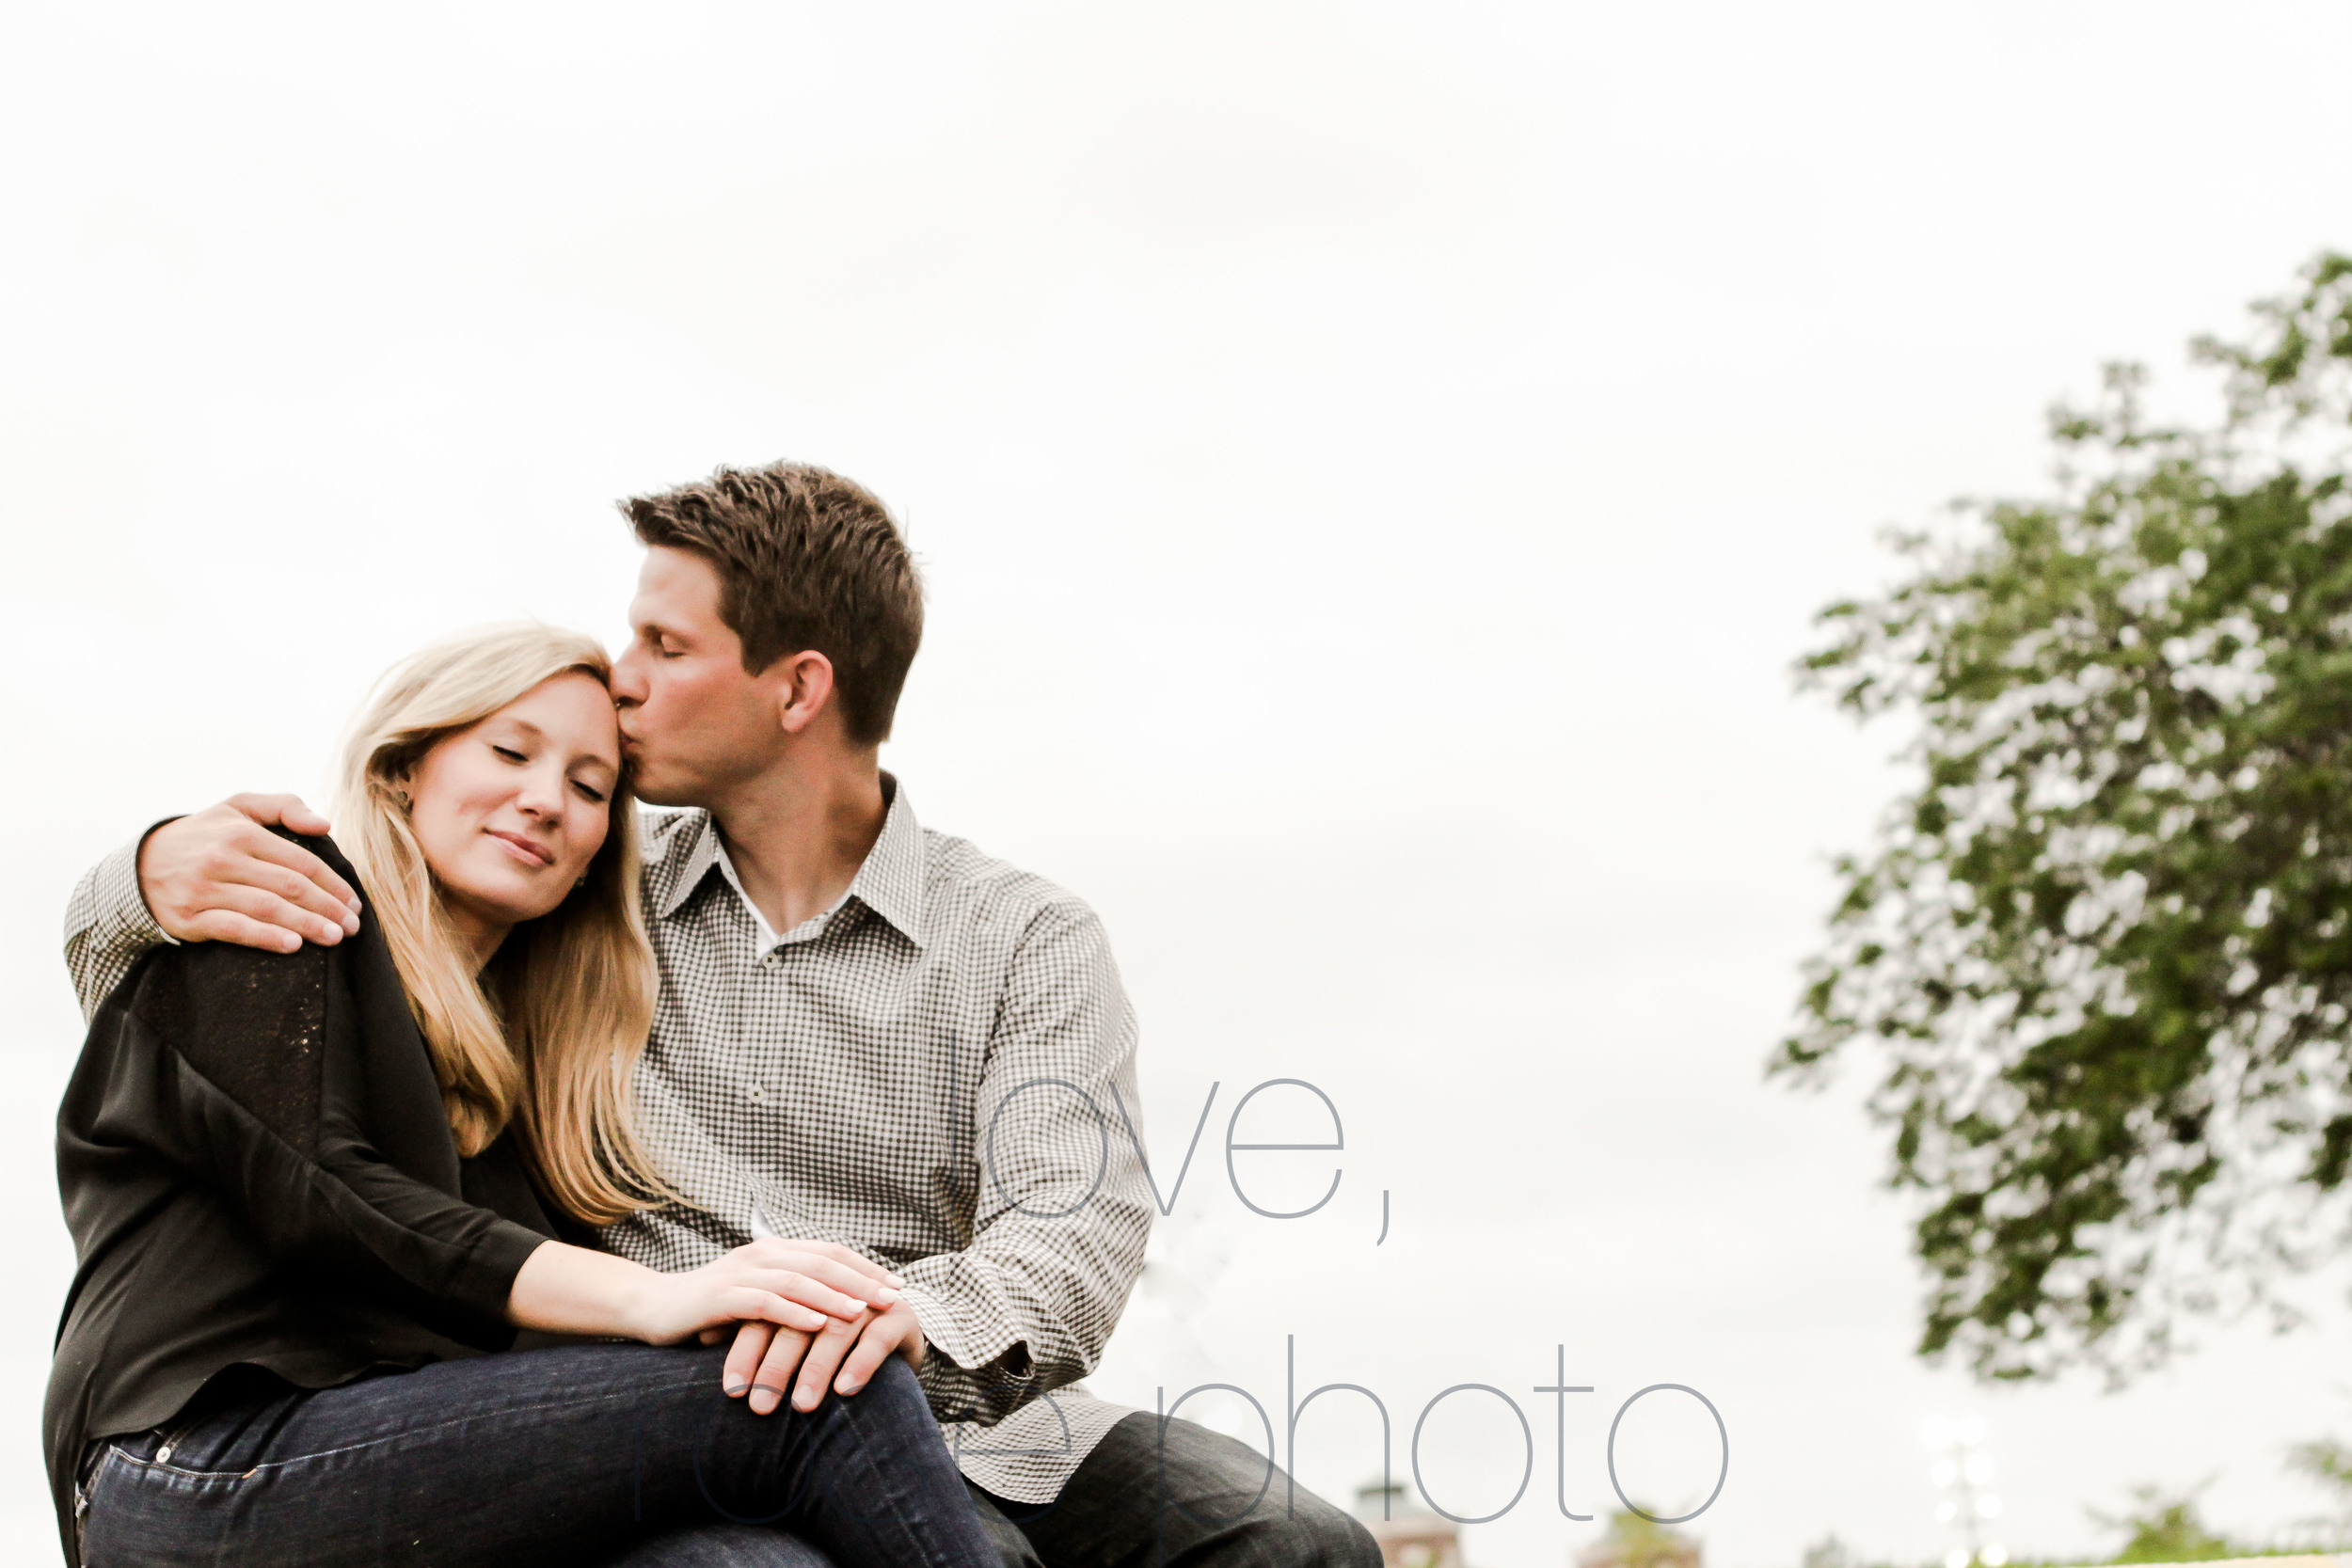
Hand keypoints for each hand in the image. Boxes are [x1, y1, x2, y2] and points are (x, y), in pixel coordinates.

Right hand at [138, 795, 362, 950]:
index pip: (300, 861)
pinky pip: (233, 929)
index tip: (354, 902)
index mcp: (241, 832)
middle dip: (327, 908)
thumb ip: (283, 807)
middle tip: (352, 926)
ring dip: (306, 925)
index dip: (333, 883)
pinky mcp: (188, 918)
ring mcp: (204, 890)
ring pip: (266, 909)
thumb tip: (325, 825)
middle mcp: (222, 859)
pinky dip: (265, 938)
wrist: (140, 865)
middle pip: (289, 886)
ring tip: (335, 937)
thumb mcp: (237, 808)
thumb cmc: (204, 835)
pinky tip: (293, 946)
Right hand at [507, 1240, 880, 1344]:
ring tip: (864, 1311)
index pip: (831, 1253)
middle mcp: (762, 1254)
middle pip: (822, 1263)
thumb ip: (792, 1297)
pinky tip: (818, 1325)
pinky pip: (764, 1303)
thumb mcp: (758, 1298)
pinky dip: (794, 1313)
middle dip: (862, 1280)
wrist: (652, 1308)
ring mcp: (741, 1273)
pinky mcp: (721, 1296)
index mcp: (774, 1251)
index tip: (898, 1286)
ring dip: (834, 1296)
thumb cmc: (711, 1308)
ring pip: (798, 1280)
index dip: (866, 1267)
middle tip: (894, 1298)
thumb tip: (842, 1312)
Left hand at [724, 1298, 924, 1415]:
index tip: (731, 1390)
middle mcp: (835, 1289)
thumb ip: (759, 1331)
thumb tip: (704, 1334)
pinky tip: (844, 1390)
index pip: (767, 1314)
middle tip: (760, 1405)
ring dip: (816, 1369)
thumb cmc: (835, 1342)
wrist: (899, 1335)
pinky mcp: (900, 1315)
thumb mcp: (795, 1334)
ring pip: (835, 1330)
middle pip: (797, 1322)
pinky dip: (859, 1363)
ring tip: (802, 1406)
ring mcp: (869, 1300)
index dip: (747, 1350)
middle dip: (776, 1366)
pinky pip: (878, 1338)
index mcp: (804, 1287)